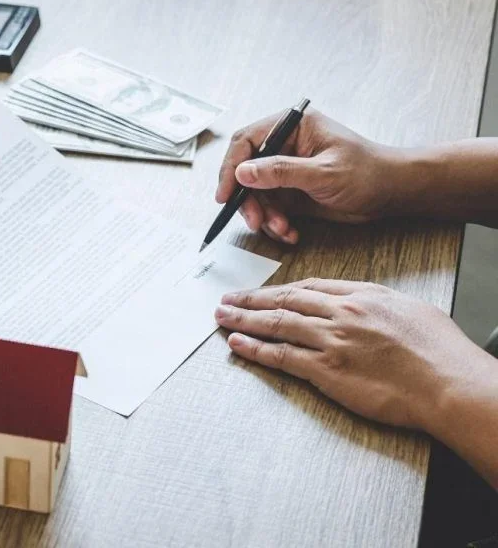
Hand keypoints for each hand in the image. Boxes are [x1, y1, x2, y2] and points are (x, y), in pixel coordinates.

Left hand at [214, 279, 494, 430]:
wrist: (448, 384)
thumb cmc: (441, 353)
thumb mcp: (412, 311)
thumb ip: (379, 306)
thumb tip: (365, 307)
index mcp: (362, 296)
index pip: (309, 287)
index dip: (279, 289)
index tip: (262, 291)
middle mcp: (342, 313)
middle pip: (285, 300)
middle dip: (251, 299)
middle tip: (227, 298)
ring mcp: (331, 341)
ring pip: (276, 324)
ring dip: (243, 319)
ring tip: (222, 316)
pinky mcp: (326, 370)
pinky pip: (281, 356)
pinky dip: (255, 348)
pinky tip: (237, 343)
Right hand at [216, 110, 407, 243]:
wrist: (392, 193)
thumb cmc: (368, 172)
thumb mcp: (323, 173)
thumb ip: (281, 171)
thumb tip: (242, 172)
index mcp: (291, 126)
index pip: (246, 141)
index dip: (230, 168)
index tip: (226, 195)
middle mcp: (284, 146)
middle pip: (246, 171)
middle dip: (249, 200)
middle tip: (256, 220)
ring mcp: (286, 170)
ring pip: (255, 194)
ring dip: (264, 216)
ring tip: (282, 229)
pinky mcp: (290, 191)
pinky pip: (269, 208)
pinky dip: (275, 223)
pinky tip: (290, 232)